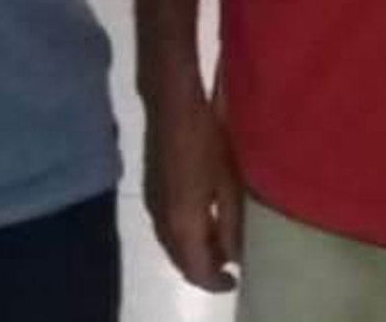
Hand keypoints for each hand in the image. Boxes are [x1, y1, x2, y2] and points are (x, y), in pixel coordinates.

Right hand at [143, 86, 243, 293]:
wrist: (172, 103)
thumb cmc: (207, 139)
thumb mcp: (227, 183)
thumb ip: (231, 224)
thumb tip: (234, 255)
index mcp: (182, 223)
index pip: (197, 269)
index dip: (216, 281)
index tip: (236, 279)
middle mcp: (162, 221)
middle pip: (181, 261)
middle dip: (204, 267)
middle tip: (230, 262)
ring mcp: (152, 204)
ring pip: (172, 244)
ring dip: (193, 250)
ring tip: (219, 240)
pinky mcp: (150, 189)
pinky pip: (166, 226)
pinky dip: (183, 233)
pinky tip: (201, 218)